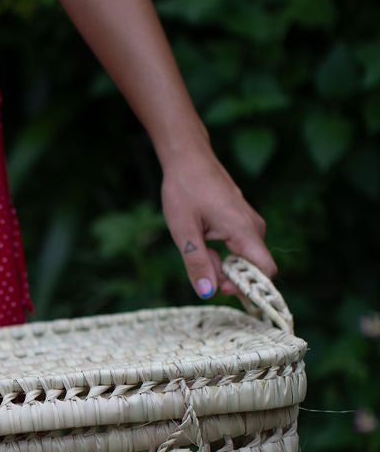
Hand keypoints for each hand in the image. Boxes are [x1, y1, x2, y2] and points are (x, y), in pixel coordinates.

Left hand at [161, 147, 275, 298]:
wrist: (188, 158)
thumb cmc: (185, 189)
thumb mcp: (184, 231)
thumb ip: (197, 262)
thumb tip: (207, 293)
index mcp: (244, 230)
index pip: (266, 270)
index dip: (249, 286)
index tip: (222, 288)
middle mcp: (254, 227)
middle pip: (253, 267)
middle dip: (229, 276)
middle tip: (202, 266)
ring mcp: (250, 222)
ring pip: (244, 257)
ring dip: (223, 263)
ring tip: (199, 246)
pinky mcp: (242, 220)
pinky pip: (240, 246)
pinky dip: (223, 252)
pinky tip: (204, 240)